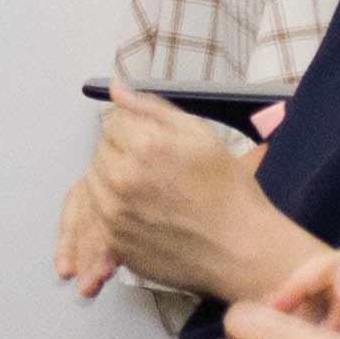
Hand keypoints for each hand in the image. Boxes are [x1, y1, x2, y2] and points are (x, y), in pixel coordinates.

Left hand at [55, 88, 318, 308]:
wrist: (243, 251)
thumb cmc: (229, 192)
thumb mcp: (199, 135)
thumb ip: (151, 107)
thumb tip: (117, 87)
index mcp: (143, 146)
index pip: (113, 122)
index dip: (137, 131)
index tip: (159, 148)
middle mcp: (121, 180)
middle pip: (101, 152)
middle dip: (123, 156)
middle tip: (160, 174)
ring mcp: (115, 215)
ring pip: (96, 184)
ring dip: (115, 184)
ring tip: (155, 196)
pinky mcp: (115, 244)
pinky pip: (101, 217)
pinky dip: (119, 214)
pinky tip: (151, 219)